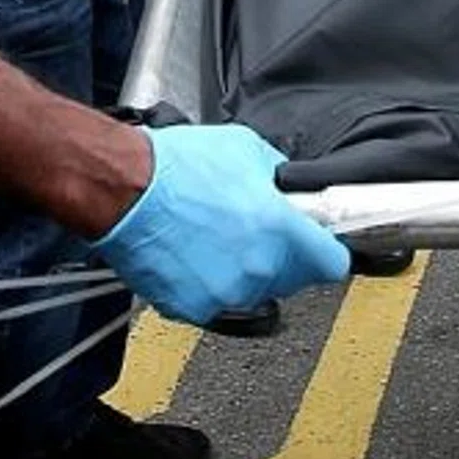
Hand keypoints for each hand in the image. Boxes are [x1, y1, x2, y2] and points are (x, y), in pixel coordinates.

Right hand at [93, 123, 350, 323]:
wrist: (126, 192)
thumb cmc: (180, 168)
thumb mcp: (247, 150)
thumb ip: (279, 177)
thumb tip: (289, 190)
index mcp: (277, 229)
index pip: (331, 264)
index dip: (328, 252)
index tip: (322, 245)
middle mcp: (255, 268)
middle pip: (293, 278)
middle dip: (284, 256)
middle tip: (259, 229)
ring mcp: (222, 293)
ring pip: (254, 291)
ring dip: (246, 270)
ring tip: (220, 236)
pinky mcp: (190, 308)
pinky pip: (216, 300)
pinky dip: (211, 283)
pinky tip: (196, 253)